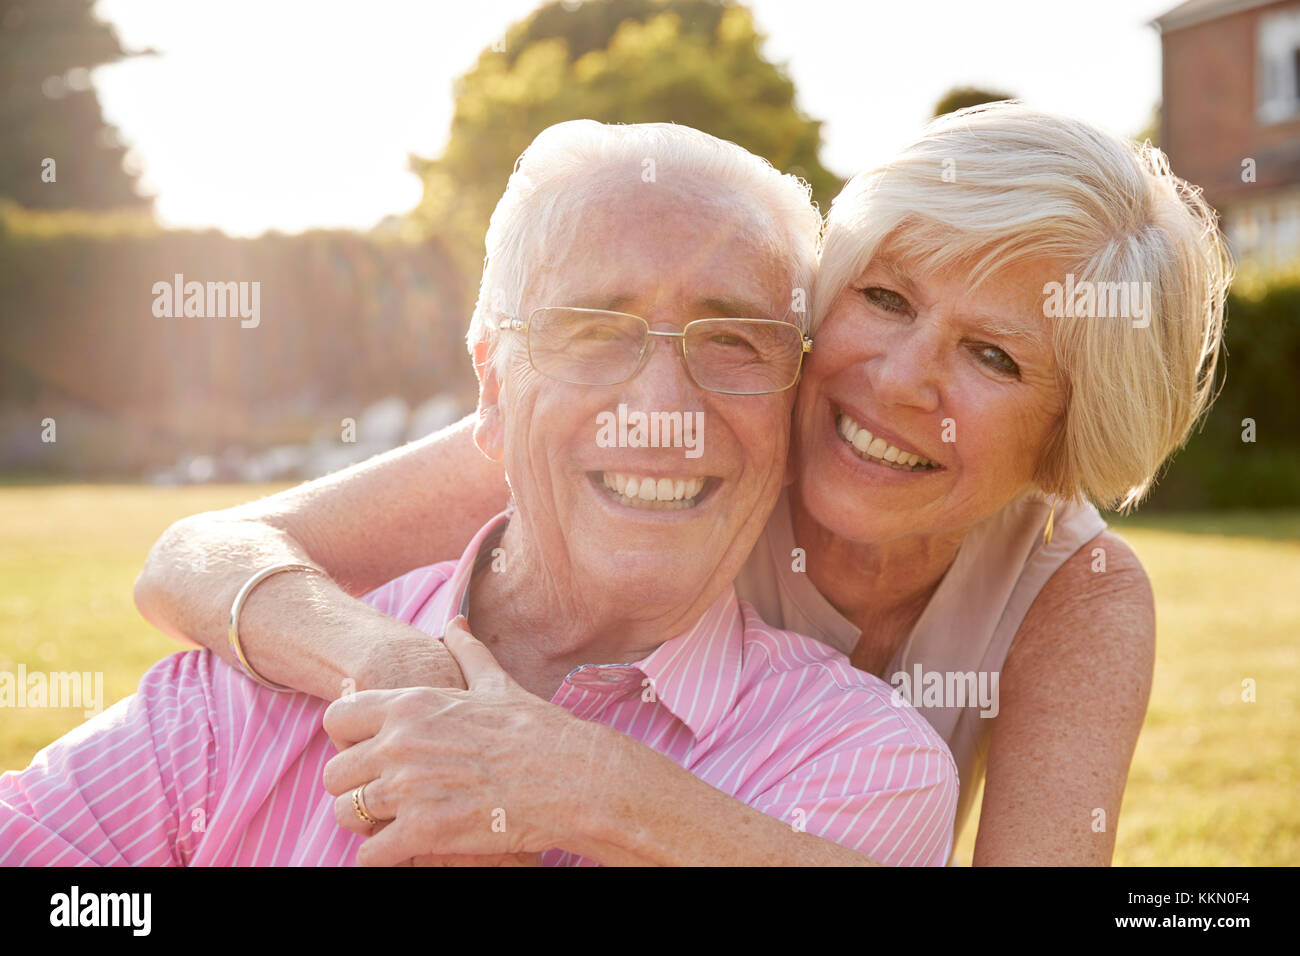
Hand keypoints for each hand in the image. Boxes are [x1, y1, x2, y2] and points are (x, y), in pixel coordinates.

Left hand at [322, 616, 605, 865]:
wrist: (571, 778)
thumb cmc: (537, 731)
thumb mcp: (497, 683)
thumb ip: (467, 652)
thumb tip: (456, 621)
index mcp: (411, 704)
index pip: (336, 719)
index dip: (349, 741)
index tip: (374, 755)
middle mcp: (399, 743)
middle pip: (333, 775)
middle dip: (354, 789)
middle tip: (386, 799)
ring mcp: (408, 789)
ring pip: (345, 815)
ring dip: (367, 825)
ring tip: (397, 826)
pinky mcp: (423, 831)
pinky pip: (369, 854)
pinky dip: (383, 857)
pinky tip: (411, 850)